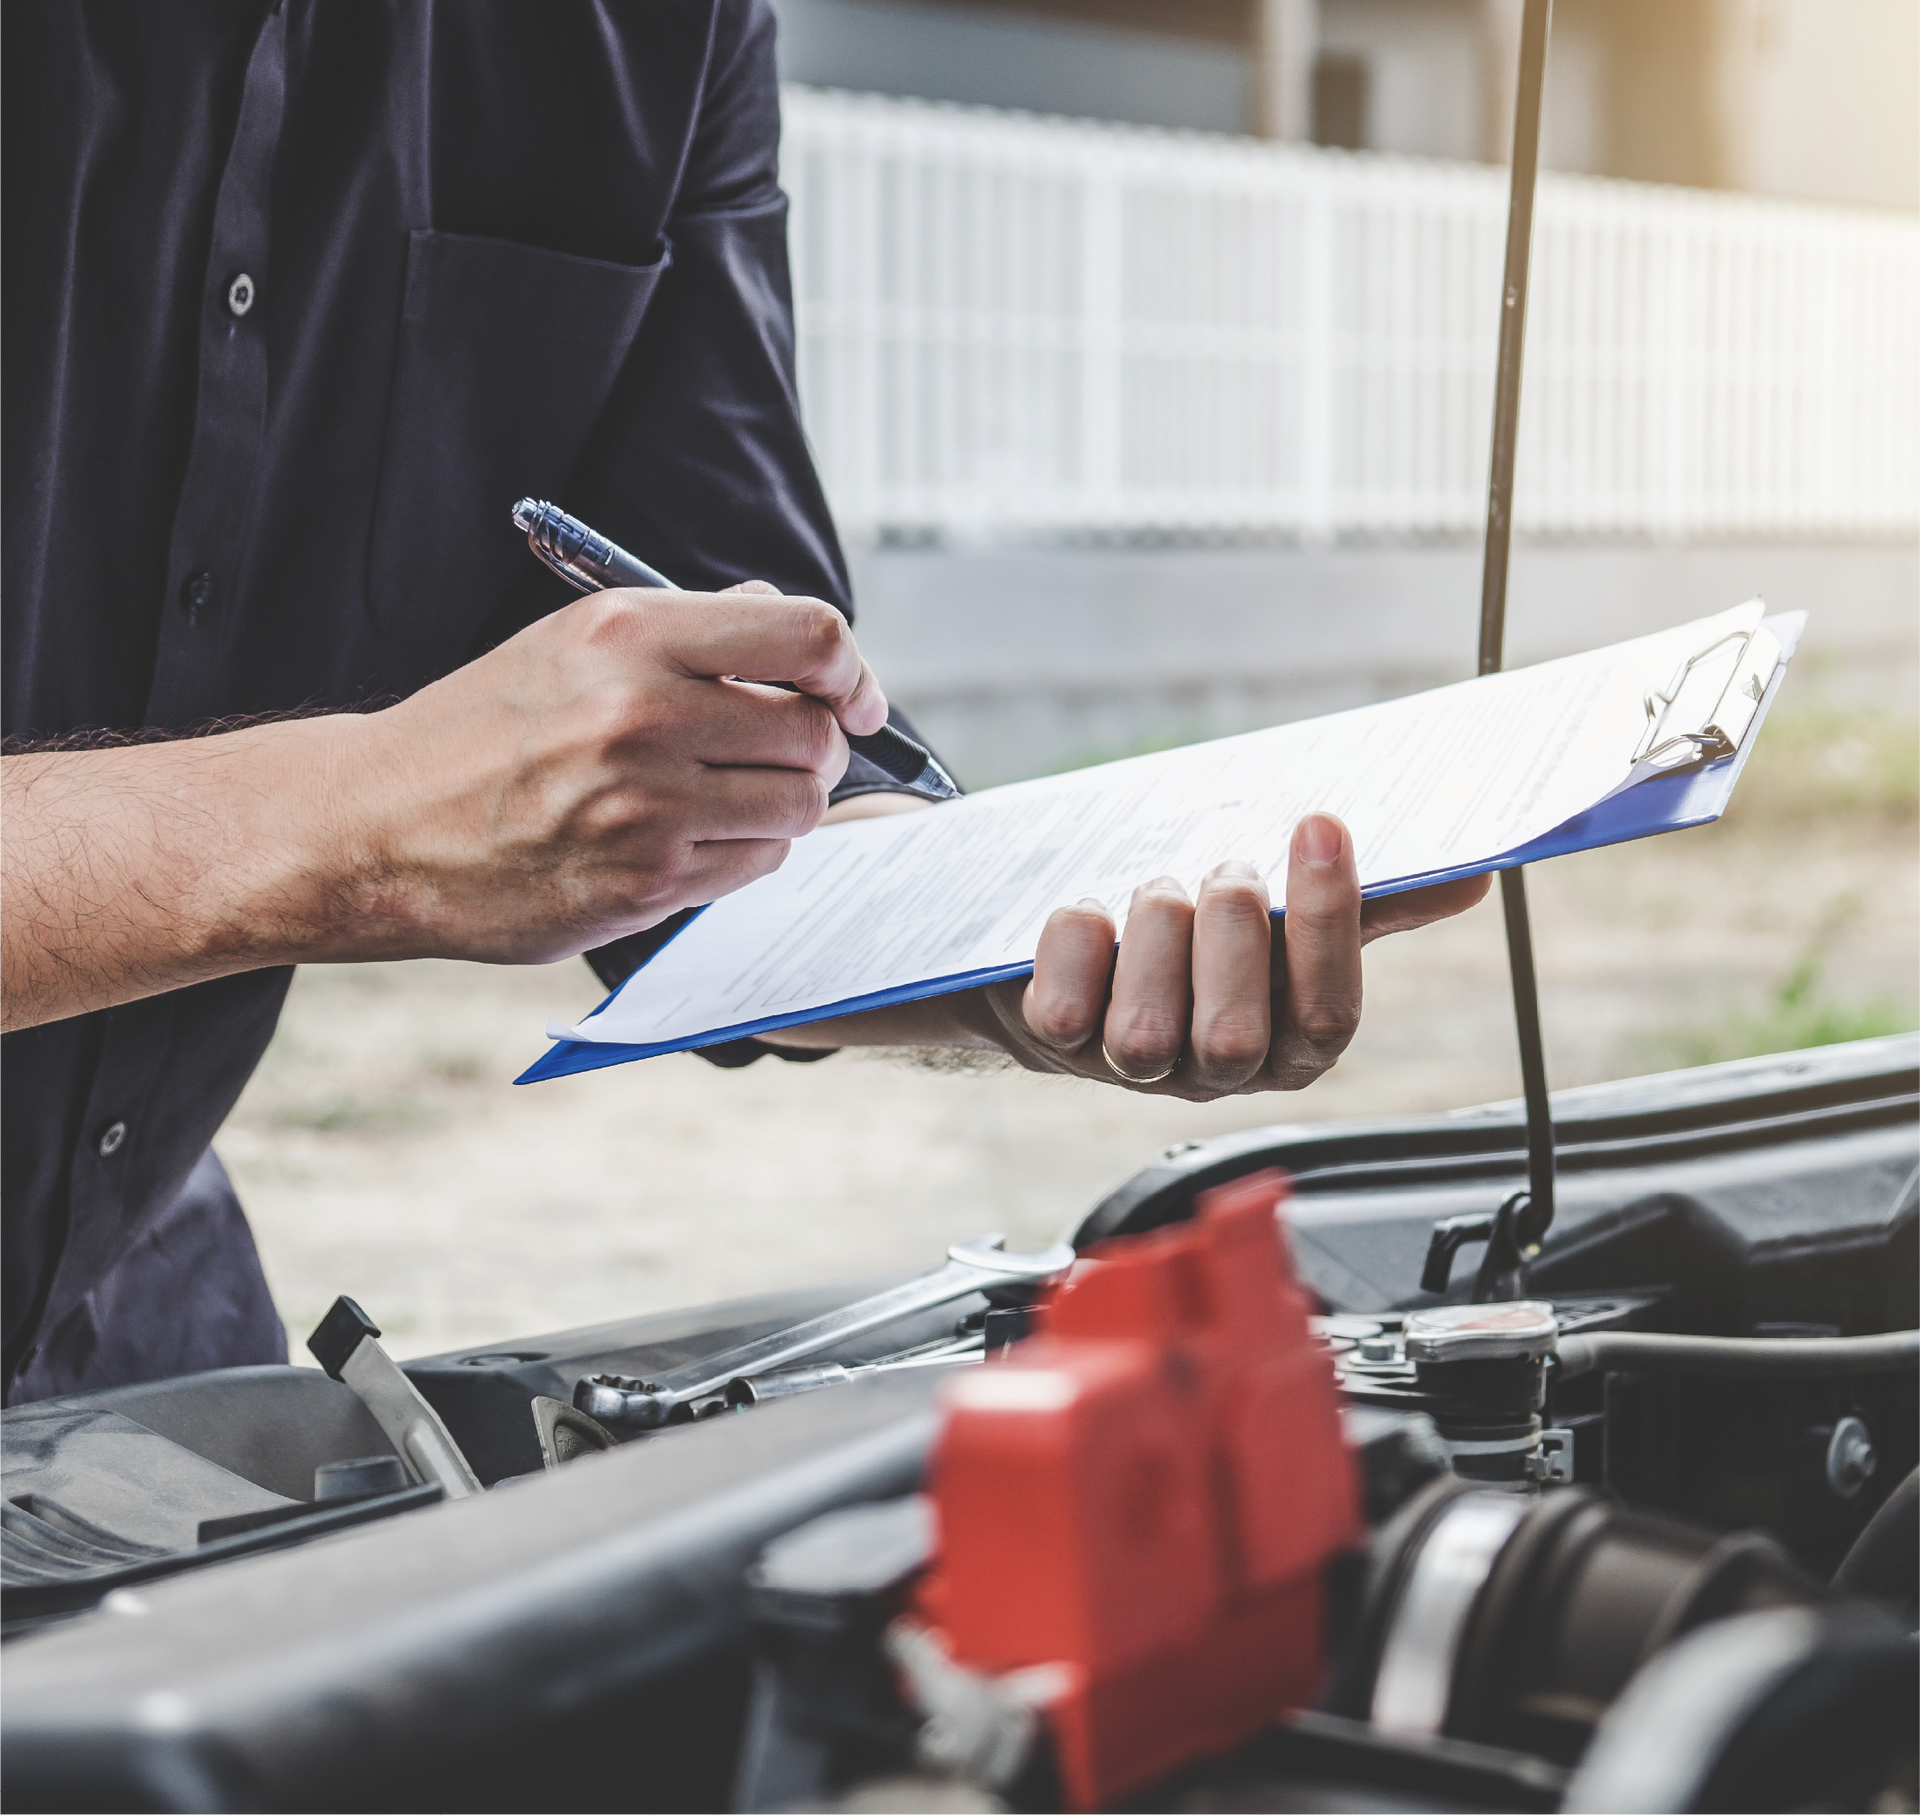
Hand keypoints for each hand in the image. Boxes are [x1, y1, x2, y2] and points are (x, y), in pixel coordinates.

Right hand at [327, 586, 886, 962]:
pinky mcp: (643, 883)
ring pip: (799, 806)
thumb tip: (785, 622)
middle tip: (774, 753)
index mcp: (632, 634)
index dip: (850, 672)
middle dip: (813, 746)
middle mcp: (644, 715)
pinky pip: (755, 865)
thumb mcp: (574, 643)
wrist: (381, 827)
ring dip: (782, 805)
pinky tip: (690, 839)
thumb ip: (690, 629)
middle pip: (814, 732)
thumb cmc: (484, 729)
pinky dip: (744, 853)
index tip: (854, 697)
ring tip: (723, 797)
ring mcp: (645, 807)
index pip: (808, 637)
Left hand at [984, 812, 1488, 1098]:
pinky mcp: (1056, 1045)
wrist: (1080, 948)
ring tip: (1156, 891)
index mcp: (1290, 1042)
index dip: (1328, 920)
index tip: (1319, 824)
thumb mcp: (1285, 914)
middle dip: (1230, 936)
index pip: (1329, 1014)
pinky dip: (1075, 941)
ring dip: (1155, 933)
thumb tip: (1470, 878)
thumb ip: (1368, 905)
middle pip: (1236, 1038)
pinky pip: (1064, 1010)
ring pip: (1146, 1032)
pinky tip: (1090, 916)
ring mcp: (1133, 1066)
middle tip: (1224, 871)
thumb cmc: (1200, 929)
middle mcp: (1216, 1070)